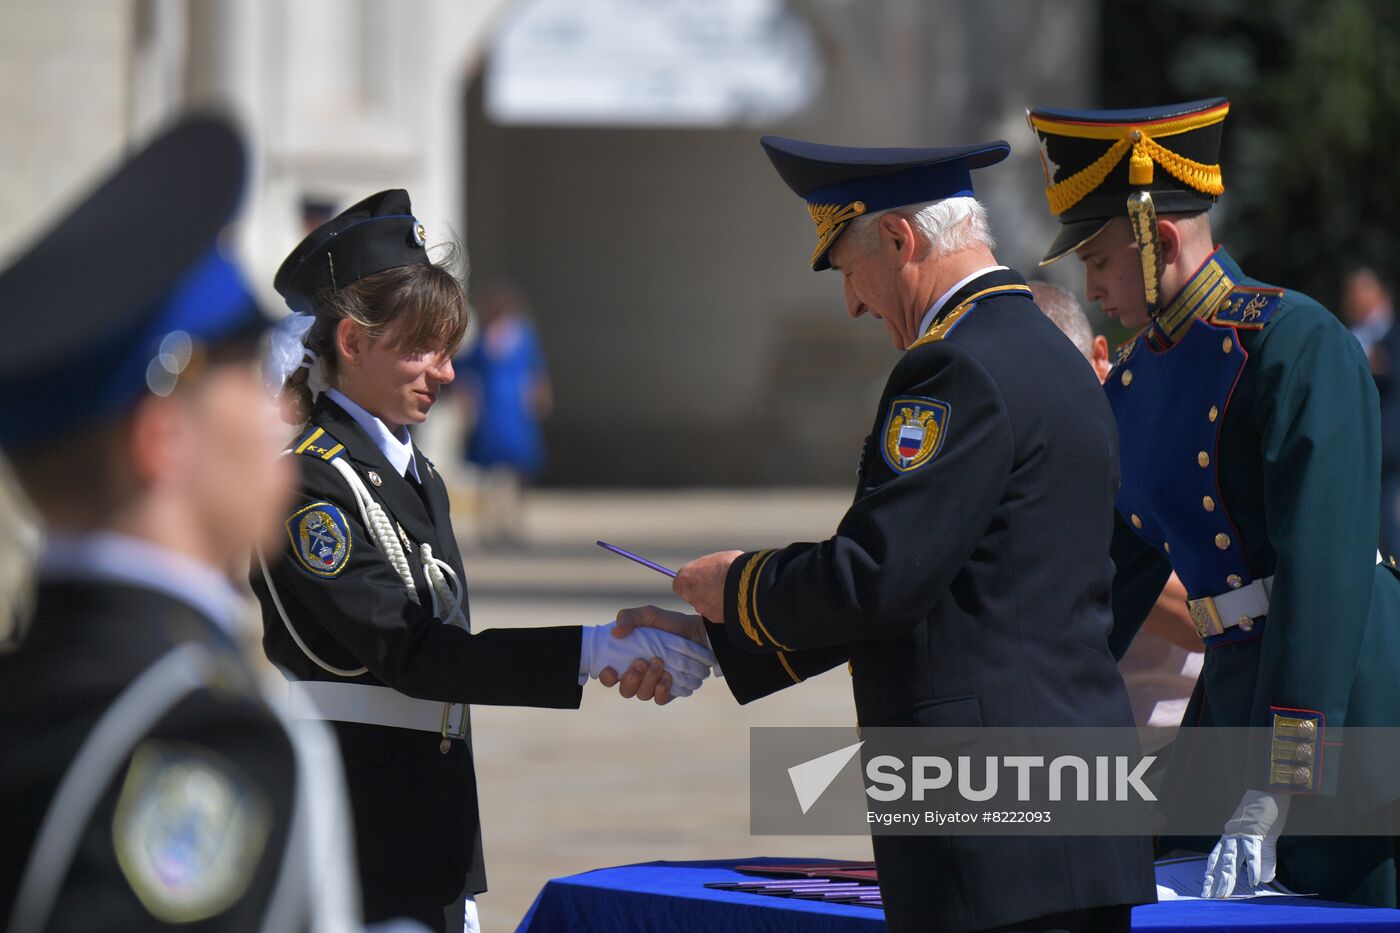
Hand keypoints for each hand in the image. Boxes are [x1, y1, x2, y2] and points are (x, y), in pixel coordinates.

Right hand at [583, 620, 714, 703]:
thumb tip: (616, 632)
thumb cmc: (669, 624)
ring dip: (649, 681)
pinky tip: (668, 677)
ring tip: (660, 663)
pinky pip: (660, 699)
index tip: (611, 669)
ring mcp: (652, 685)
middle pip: (625, 690)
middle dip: (631, 679)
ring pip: (642, 694)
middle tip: (641, 662)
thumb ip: (629, 617)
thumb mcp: (649, 614)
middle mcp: (637, 676)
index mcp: (625, 660)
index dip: (606, 677)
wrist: (698, 633)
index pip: (608, 676)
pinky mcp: (668, 691)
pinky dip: (662, 691)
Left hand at [672, 550, 742, 622]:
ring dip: (713, 600)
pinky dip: (723, 608)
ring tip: (729, 591)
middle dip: (703, 591)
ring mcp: (701, 608)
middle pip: (692, 595)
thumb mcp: (715, 560)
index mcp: (685, 576)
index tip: (702, 577)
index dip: (692, 579)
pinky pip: (716, 613)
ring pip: (705, 605)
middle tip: (717, 585)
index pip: (681, 581)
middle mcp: (689, 595)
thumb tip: (709, 570)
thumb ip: (707, 568)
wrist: (746, 583)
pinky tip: (734, 600)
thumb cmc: (730, 566)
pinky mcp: (713, 619)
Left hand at [1201, 789, 1291, 896]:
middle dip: (1214, 880)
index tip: (1207, 886)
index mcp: (1231, 835)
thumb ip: (1264, 860)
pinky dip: (1254, 868)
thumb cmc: (1266, 810)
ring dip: (1227, 878)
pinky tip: (1255, 882)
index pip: (1218, 857)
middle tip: (1208, 896)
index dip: (1211, 872)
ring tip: (1223, 894)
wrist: (1270, 788)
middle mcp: (1231, 834)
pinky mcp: (1255, 831)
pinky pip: (1253, 852)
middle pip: (1220, 861)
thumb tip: (1264, 881)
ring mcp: (1241, 833)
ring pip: (1231, 859)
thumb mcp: (1264, 838)